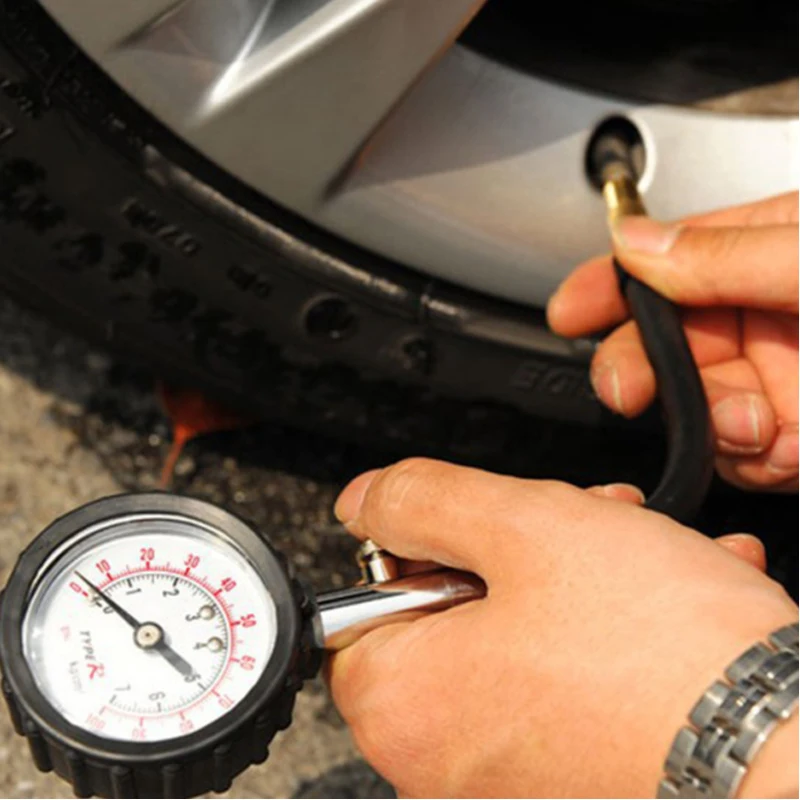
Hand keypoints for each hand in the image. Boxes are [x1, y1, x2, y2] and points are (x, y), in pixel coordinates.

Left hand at [328, 458, 797, 797]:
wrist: (787, 757)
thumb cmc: (660, 656)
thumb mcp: (522, 525)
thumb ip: (423, 499)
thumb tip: (369, 499)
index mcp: (407, 703)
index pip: (361, 606)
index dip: (418, 549)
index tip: (474, 533)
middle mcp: (446, 762)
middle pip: (450, 619)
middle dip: (515, 553)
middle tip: (570, 529)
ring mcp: (513, 780)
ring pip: (520, 643)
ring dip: (573, 582)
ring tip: (639, 555)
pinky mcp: (574, 780)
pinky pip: (570, 687)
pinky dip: (609, 638)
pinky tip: (664, 608)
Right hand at [546, 191, 797, 491]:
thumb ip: (725, 253)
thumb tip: (634, 244)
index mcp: (767, 252)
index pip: (665, 263)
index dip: (607, 286)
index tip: (566, 311)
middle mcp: (767, 318)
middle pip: (663, 347)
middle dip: (638, 372)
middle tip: (628, 388)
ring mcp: (784, 381)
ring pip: (696, 414)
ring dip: (709, 429)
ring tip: (753, 424)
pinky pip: (744, 461)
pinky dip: (755, 463)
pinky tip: (789, 449)